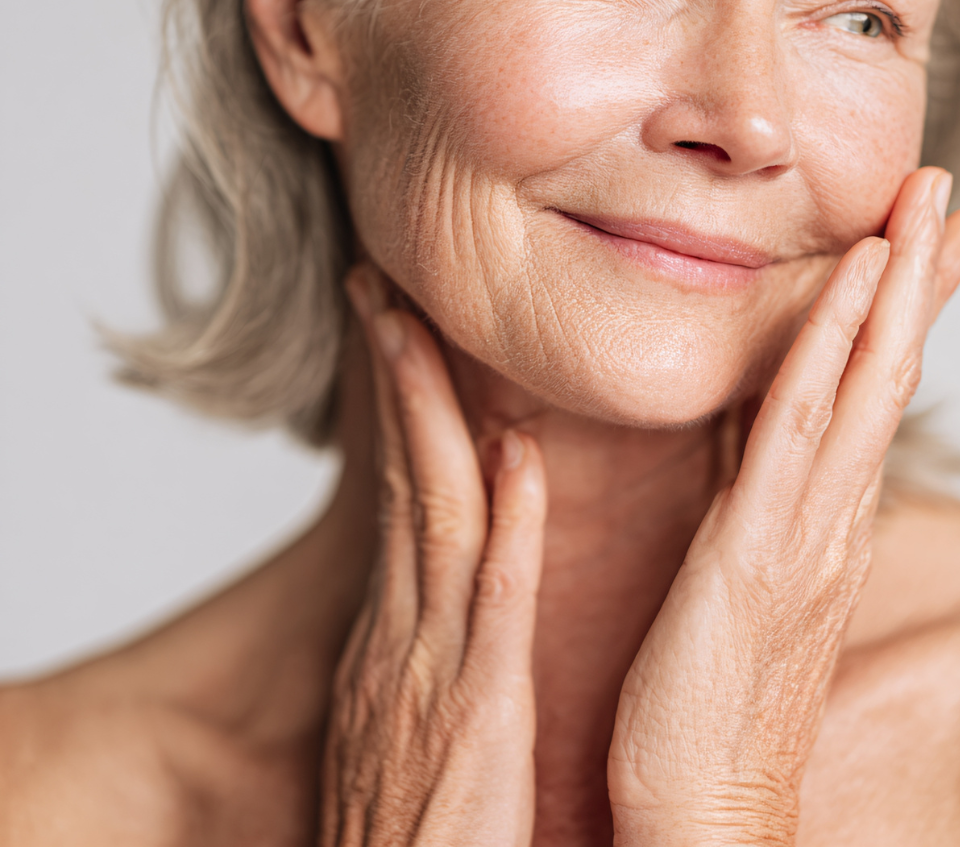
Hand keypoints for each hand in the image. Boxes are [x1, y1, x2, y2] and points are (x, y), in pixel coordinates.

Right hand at [319, 271, 546, 846]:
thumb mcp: (402, 731)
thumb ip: (423, 652)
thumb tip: (446, 587)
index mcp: (392, 640)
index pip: (399, 496)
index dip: (400, 410)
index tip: (400, 336)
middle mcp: (400, 638)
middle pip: (401, 479)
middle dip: (392, 378)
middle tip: (379, 289)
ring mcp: (431, 670)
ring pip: (432, 513)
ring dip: (429, 413)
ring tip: (416, 324)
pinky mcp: (477, 716)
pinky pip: (493, 604)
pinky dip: (506, 523)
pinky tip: (518, 458)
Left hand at [607, 168, 959, 845]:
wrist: (703, 812)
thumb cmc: (710, 705)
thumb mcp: (736, 582)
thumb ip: (748, 507)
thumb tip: (747, 443)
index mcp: (820, 522)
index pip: (869, 395)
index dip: (899, 315)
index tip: (919, 243)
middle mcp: (830, 517)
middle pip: (888, 373)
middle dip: (920, 280)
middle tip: (946, 195)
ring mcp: (805, 529)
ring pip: (862, 383)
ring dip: (893, 288)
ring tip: (919, 207)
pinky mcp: (760, 549)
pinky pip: (799, 427)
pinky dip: (832, 346)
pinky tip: (853, 283)